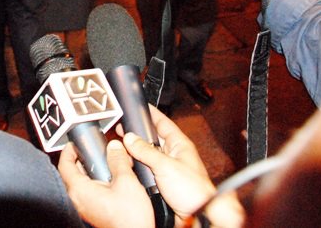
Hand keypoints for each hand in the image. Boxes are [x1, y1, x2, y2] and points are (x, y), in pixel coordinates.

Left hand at [59, 139, 154, 227]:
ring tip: (104, 162)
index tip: (74, 143)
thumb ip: (118, 161)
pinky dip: (95, 182)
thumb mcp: (126, 182)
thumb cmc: (129, 218)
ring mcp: (85, 207)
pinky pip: (88, 192)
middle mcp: (78, 199)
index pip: (64, 165)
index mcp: (80, 190)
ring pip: (81, 183)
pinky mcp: (93, 212)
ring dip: (90, 171)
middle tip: (92, 150)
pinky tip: (110, 180)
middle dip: (81, 159)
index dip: (68, 151)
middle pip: (72, 173)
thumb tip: (114, 147)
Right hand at [121, 107, 231, 224]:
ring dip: (136, 152)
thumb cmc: (194, 190)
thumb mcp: (166, 166)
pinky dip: (137, 167)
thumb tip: (130, 138)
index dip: (151, 114)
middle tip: (122, 127)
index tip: (139, 106)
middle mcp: (173, 155)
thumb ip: (146, 151)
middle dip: (138, 133)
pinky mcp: (162, 182)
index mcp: (179, 145)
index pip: (163, 122)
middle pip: (152, 138)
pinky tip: (128, 165)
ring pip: (148, 154)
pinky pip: (146, 169)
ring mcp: (168, 168)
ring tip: (121, 146)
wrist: (199, 214)